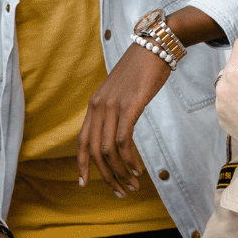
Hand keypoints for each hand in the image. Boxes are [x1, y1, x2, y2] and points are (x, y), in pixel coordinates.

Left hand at [78, 42, 168, 195]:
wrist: (155, 46)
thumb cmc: (141, 70)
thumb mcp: (120, 92)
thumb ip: (114, 111)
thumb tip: (115, 133)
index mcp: (94, 105)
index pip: (81, 141)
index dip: (81, 165)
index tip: (84, 183)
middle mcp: (98, 107)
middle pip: (95, 152)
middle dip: (106, 176)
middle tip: (120, 192)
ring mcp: (113, 106)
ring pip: (109, 150)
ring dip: (121, 172)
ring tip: (133, 185)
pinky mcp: (130, 106)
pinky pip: (124, 140)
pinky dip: (130, 160)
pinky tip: (138, 169)